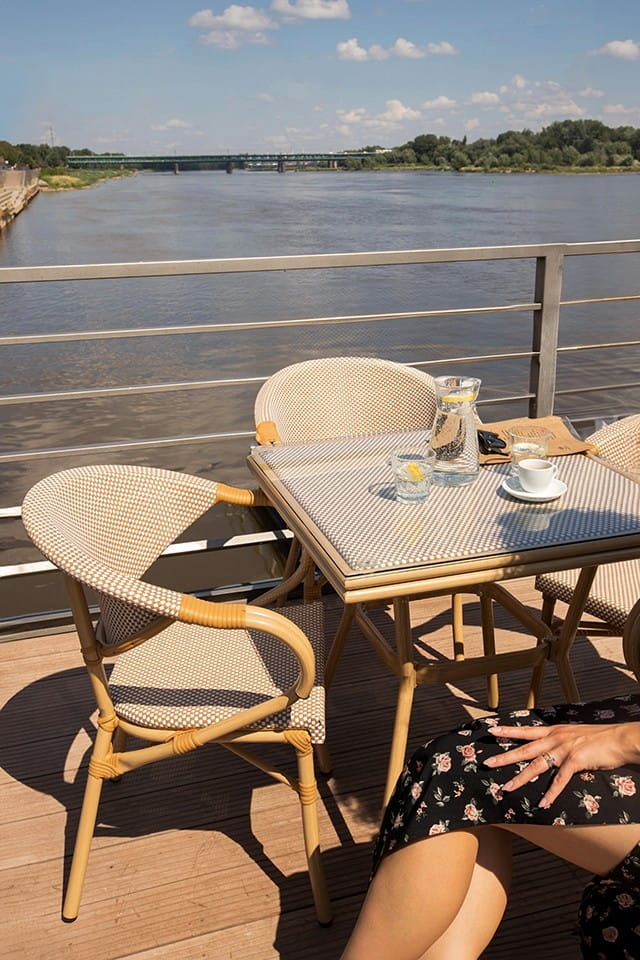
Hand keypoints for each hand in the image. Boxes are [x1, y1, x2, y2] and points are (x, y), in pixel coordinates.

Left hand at [484, 721, 639, 807]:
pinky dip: (551, 793)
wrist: (620, 739)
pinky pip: (560, 780)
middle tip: (488, 762)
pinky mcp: (576, 760)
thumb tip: (551, 748)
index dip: (509, 731)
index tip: (492, 730)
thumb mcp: (575, 734)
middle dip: (505, 756)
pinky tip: (543, 803)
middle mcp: (556, 738)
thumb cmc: (600, 738)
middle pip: (525, 749)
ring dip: (521, 778)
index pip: (526, 731)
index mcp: (554, 731)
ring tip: (507, 788)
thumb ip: (561, 741)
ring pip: (537, 765)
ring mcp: (565, 749)